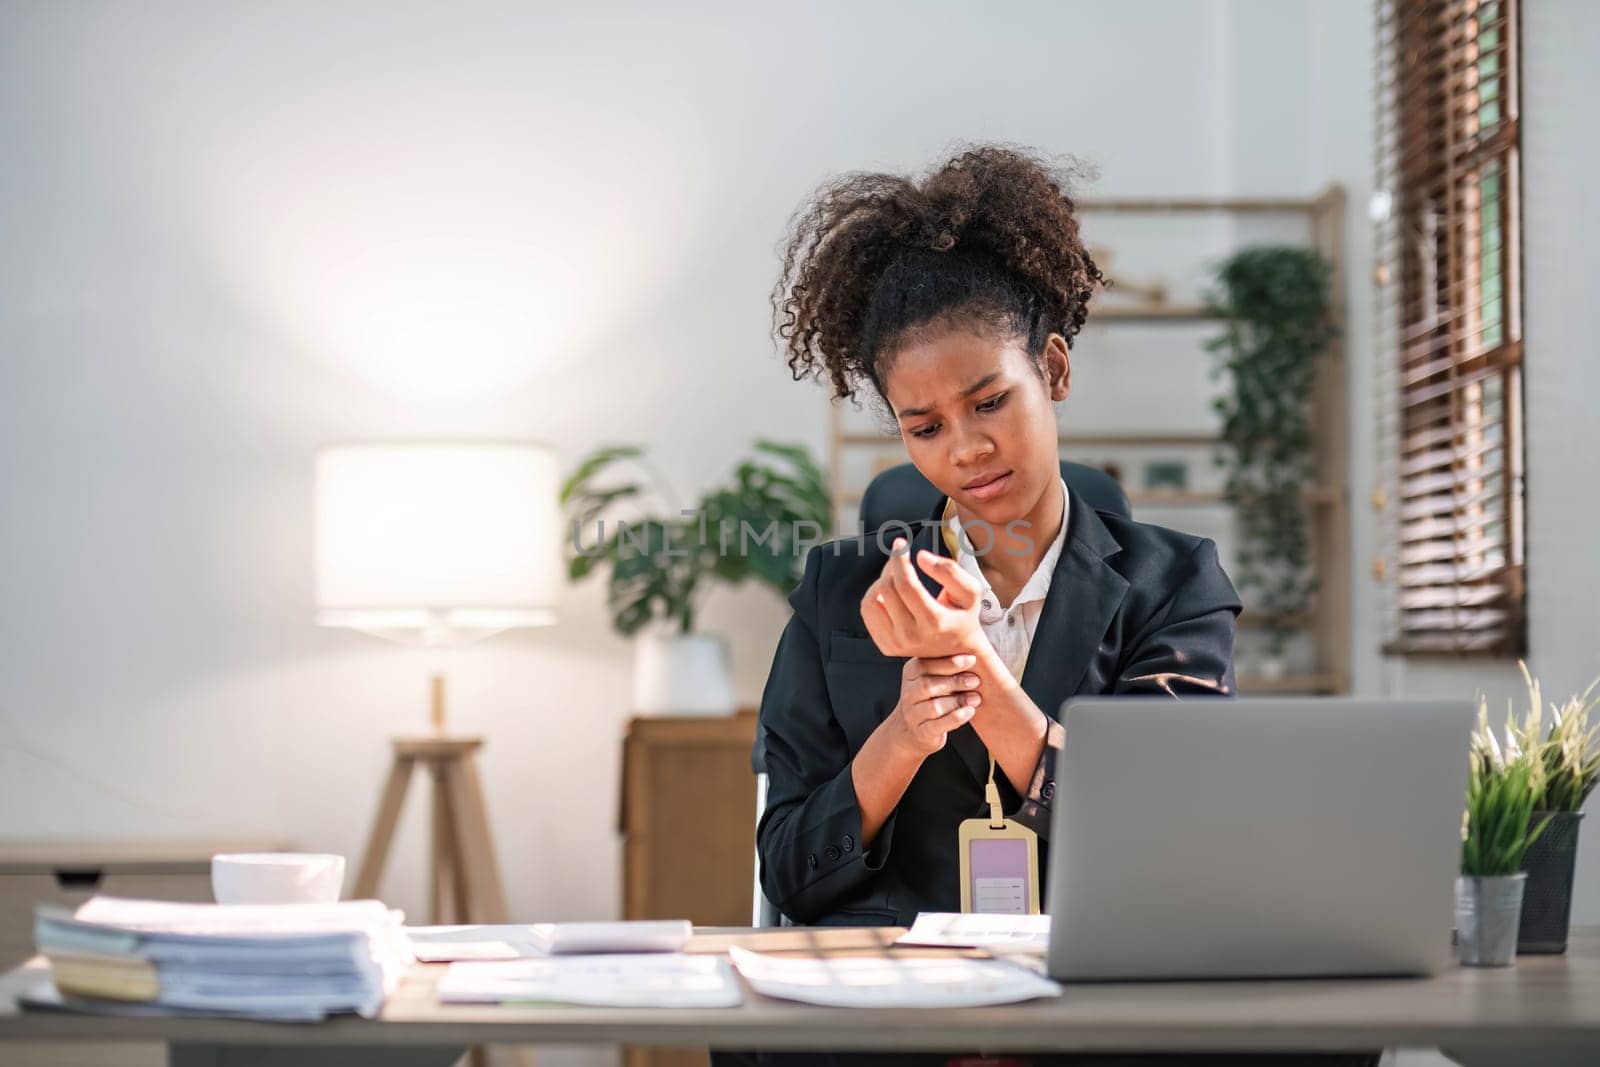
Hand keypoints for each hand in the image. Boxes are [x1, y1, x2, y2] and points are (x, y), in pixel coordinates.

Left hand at [861, 536, 985, 658]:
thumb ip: (950, 571)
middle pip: (887, 589)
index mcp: (934, 622)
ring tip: (897, 576)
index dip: (899, 560)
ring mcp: (895, 644)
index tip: (900, 544)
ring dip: (881, 581)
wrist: (957, 651)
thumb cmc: (963, 616)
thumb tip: (920, 557)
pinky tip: (891, 593)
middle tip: (901, 558)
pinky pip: (868, 612)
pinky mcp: (885, 646)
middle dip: (892, 567)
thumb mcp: (970, 592)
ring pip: (871, 601)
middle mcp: (911, 636)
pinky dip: (875, 596)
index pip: (906, 585)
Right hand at [886, 653, 983, 756]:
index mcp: (911, 673)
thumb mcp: (933, 677)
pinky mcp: (922, 732)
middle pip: (928, 685)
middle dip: (955, 681)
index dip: (949, 662)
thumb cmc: (930, 697)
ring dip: (958, 701)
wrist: (911, 729)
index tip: (971, 659)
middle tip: (975, 680)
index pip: (926, 665)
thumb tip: (974, 655)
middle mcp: (909, 693)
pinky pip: (938, 725)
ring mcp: (913, 714)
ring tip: (976, 698)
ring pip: (934, 706)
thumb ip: (946, 666)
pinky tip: (969, 712)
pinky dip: (956, 718)